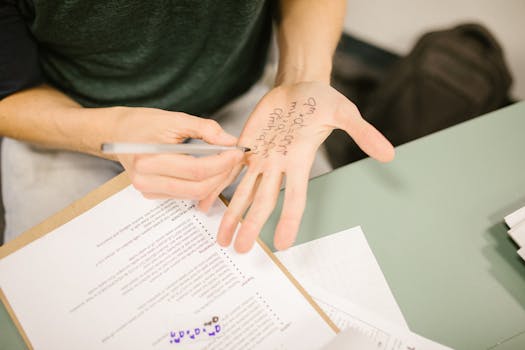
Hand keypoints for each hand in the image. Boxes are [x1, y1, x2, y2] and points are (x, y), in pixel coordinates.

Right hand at [110, 107, 243, 206]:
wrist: (116, 134)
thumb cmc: (143, 123)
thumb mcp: (174, 118)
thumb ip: (205, 129)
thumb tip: (230, 141)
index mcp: (149, 159)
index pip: (195, 170)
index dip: (221, 163)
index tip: (237, 152)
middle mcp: (146, 180)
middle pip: (196, 188)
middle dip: (221, 175)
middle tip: (234, 159)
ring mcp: (148, 190)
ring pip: (193, 194)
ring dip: (214, 182)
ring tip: (225, 163)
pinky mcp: (152, 195)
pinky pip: (185, 195)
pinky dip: (202, 185)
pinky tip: (210, 171)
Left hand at [217, 81, 393, 252]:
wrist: (298, 85)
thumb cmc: (322, 99)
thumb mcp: (344, 112)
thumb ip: (362, 133)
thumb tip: (389, 154)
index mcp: (301, 160)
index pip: (296, 196)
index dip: (289, 220)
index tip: (282, 244)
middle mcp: (279, 165)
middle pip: (263, 200)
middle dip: (251, 224)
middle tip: (240, 249)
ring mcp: (261, 157)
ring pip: (244, 190)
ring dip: (232, 214)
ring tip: (221, 239)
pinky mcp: (246, 146)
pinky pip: (229, 168)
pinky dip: (217, 184)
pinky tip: (205, 203)